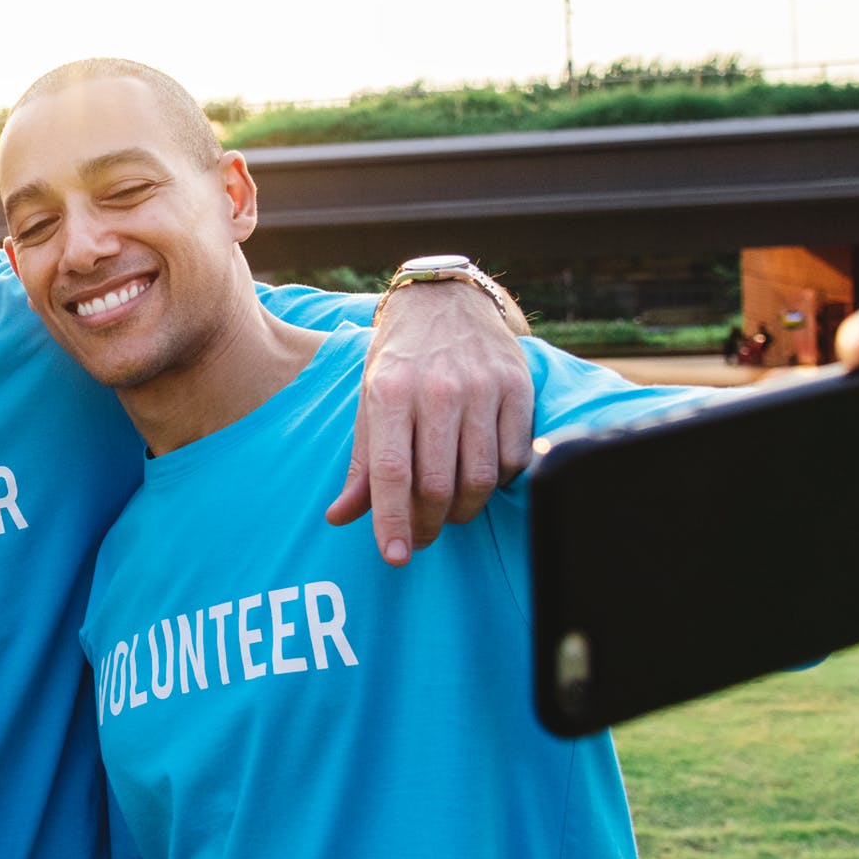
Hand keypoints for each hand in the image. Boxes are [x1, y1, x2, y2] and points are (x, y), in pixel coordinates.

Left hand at [326, 278, 532, 565]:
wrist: (444, 301)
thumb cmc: (398, 360)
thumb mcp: (368, 402)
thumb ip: (362, 464)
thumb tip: (339, 517)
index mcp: (389, 392)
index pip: (392, 472)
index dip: (393, 521)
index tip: (396, 557)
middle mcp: (437, 389)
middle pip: (439, 484)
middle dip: (430, 525)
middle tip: (422, 536)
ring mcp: (482, 388)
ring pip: (481, 478)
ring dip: (465, 510)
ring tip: (450, 512)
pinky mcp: (518, 387)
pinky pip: (514, 458)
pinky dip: (498, 482)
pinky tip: (480, 477)